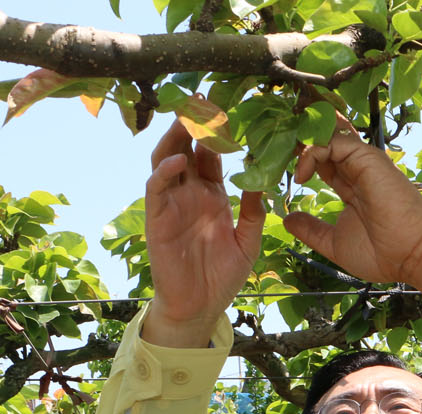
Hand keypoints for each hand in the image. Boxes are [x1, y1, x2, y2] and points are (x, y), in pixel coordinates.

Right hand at [144, 119, 265, 345]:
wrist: (200, 308)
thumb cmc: (222, 276)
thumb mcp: (248, 241)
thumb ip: (255, 212)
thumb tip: (265, 179)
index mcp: (213, 195)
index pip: (212, 154)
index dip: (219, 131)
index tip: (232, 107)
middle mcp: (190, 194)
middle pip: (187, 148)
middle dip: (193, 123)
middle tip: (204, 98)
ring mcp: (172, 204)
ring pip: (166, 159)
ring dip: (175, 137)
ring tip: (187, 116)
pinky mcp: (157, 220)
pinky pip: (156, 190)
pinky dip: (164, 172)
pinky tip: (178, 160)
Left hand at [283, 127, 421, 291]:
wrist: (411, 256)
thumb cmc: (382, 254)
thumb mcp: (334, 244)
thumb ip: (312, 230)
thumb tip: (288, 219)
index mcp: (351, 186)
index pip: (322, 160)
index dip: (299, 157)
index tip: (275, 164)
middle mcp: (357, 170)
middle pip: (323, 140)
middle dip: (296, 138)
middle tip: (272, 145)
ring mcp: (362, 163)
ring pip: (328, 134)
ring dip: (301, 140)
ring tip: (281, 155)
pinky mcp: (367, 159)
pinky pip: (333, 142)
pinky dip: (312, 152)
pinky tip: (302, 174)